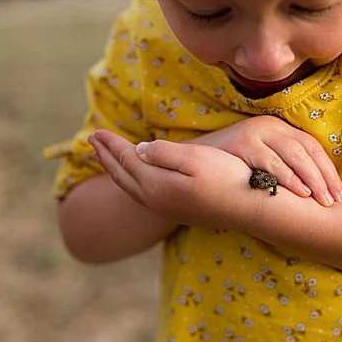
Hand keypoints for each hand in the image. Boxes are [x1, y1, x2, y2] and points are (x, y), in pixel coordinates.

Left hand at [88, 129, 255, 228]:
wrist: (251, 209)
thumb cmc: (228, 178)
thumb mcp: (196, 158)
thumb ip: (164, 153)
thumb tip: (139, 149)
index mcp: (155, 184)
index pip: (126, 159)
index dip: (110, 144)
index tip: (95, 131)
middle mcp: (154, 199)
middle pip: (122, 174)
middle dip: (105, 156)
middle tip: (90, 141)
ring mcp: (165, 207)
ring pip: (130, 186)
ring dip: (115, 170)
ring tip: (105, 158)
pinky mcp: (177, 210)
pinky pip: (140, 193)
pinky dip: (129, 181)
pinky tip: (135, 178)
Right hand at [192, 116, 341, 205]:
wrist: (188, 164)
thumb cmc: (231, 169)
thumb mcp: (261, 163)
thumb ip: (285, 167)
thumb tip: (318, 190)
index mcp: (280, 129)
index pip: (313, 148)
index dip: (329, 171)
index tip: (341, 194)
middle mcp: (271, 126)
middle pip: (308, 151)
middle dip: (325, 177)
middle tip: (336, 201)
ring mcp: (256, 132)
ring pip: (294, 155)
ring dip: (312, 179)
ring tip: (323, 200)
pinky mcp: (242, 142)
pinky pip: (271, 161)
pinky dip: (288, 177)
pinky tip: (300, 193)